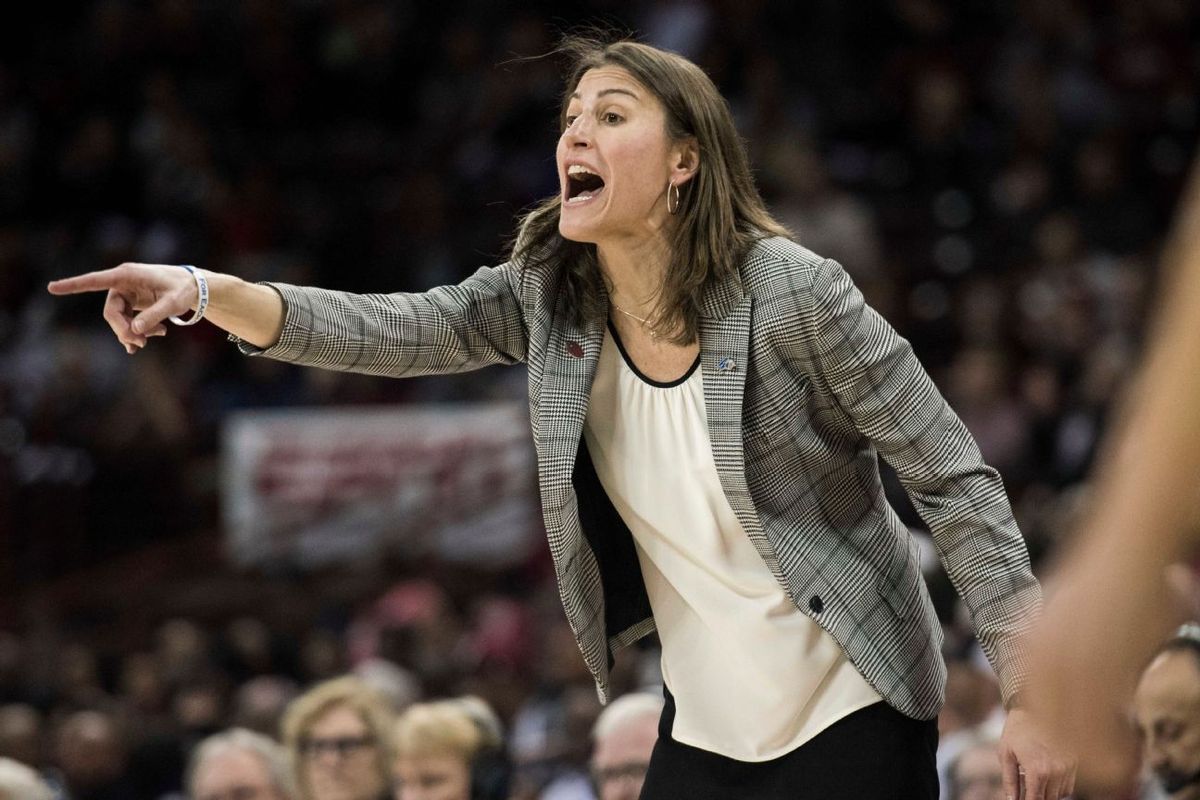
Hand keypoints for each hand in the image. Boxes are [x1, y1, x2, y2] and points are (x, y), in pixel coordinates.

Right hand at [47, 263, 198, 353]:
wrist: (195, 288)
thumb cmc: (184, 290)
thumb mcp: (173, 304)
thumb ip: (153, 317)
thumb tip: (133, 332)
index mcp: (127, 275)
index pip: (95, 281)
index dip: (73, 285)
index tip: (52, 288)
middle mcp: (122, 283)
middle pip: (110, 312)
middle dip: (123, 330)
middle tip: (142, 344)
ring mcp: (126, 294)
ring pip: (119, 320)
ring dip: (134, 332)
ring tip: (160, 334)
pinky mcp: (132, 303)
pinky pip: (126, 321)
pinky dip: (136, 332)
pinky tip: (143, 343)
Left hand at [999, 708, 1076, 798]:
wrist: (1035, 706)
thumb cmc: (1016, 730)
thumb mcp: (1006, 754)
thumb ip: (1009, 781)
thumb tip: (1010, 799)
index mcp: (1037, 770)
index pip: (1035, 799)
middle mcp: (1057, 770)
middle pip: (1049, 799)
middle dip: (1037, 797)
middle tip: (1026, 790)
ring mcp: (1068, 766)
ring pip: (1061, 794)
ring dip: (1049, 793)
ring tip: (1035, 781)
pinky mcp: (1074, 761)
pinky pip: (1070, 784)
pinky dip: (1059, 786)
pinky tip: (1047, 777)